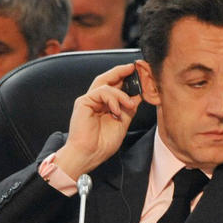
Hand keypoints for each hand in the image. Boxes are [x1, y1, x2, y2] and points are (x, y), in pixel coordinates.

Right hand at [55, 63, 141, 178]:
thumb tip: (139, 96)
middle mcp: (95, 101)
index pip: (114, 86)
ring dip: (121, 94)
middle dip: (120, 71)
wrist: (90, 154)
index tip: (138, 74)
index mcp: (104, 105)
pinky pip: (101, 92)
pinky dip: (112, 99)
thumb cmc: (103, 143)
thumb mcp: (123, 122)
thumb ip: (129, 108)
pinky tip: (116, 111)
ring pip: (106, 85)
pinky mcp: (83, 102)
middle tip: (133, 68)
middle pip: (107, 79)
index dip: (125, 78)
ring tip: (129, 105)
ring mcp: (88, 101)